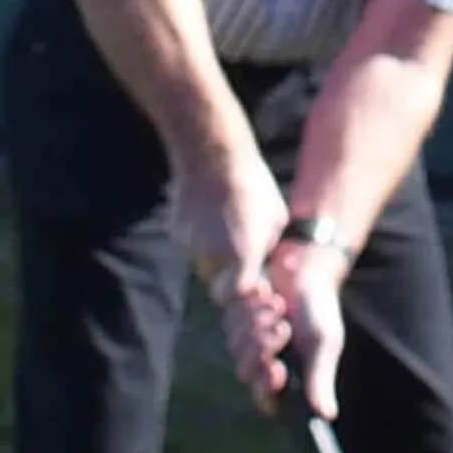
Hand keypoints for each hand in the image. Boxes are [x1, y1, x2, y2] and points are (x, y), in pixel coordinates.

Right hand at [175, 149, 287, 303]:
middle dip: (224, 273)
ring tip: (222, 223)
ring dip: (211, 253)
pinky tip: (207, 210)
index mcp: (243, 257)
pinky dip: (197, 235)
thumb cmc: (253, 186)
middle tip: (236, 250)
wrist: (214, 158)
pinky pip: (189, 244)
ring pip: (201, 262)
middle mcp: (214, 257)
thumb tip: (261, 258)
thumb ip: (265, 247)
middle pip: (216, 281)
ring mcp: (191, 246)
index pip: (237, 293)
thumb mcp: (276, 219)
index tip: (249, 279)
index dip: (242, 290)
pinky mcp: (177, 233)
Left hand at [217, 238, 344, 415]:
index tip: (278, 368)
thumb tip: (328, 416)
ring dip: (258, 321)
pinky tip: (264, 291)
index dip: (267, 386)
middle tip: (283, 325)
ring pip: (234, 345)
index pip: (266, 400)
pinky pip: (228, 318)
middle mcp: (259, 362)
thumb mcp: (324, 343)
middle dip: (263, 346)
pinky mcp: (231, 316)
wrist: (305, 268)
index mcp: (284, 374)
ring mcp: (242, 339)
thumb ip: (321, 377)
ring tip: (279, 304)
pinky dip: (248, 304)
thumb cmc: (318, 310)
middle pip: (245, 372)